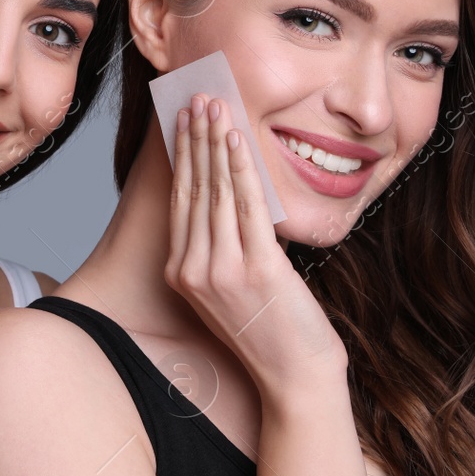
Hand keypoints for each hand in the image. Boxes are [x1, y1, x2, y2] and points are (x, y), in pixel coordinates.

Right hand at [162, 94, 347, 404]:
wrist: (295, 377)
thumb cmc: (272, 333)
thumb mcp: (232, 290)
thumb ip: (221, 250)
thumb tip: (229, 200)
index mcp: (181, 274)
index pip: (179, 200)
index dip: (182, 156)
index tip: (184, 120)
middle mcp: (193, 270)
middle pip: (191, 189)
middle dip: (193, 138)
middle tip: (194, 98)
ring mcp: (222, 271)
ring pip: (215, 191)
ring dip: (214, 142)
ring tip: (214, 106)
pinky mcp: (256, 270)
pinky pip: (246, 206)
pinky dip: (241, 167)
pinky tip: (236, 139)